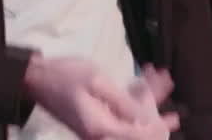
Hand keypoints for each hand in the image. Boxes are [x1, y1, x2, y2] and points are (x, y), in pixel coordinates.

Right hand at [22, 55, 179, 139]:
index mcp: (101, 128)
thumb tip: (145, 122)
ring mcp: (96, 127)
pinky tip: (141, 79)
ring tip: (160, 78)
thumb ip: (123, 103)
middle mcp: (99, 133)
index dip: (156, 129)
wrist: (36, 77)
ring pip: (128, 119)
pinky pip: (118, 113)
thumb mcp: (97, 83)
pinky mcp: (94, 119)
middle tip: (175, 113)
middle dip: (155, 116)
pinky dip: (131, 98)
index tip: (172, 119)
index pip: (136, 136)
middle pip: (135, 130)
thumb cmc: (65, 76)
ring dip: (146, 100)